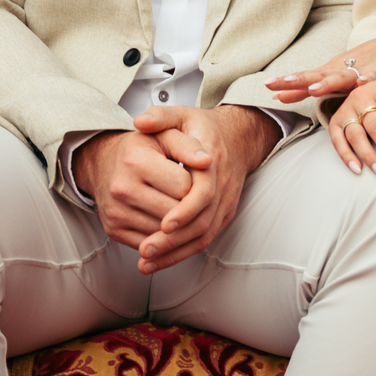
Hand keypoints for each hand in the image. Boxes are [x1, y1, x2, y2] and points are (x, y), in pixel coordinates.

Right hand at [73, 127, 205, 255]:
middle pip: (175, 212)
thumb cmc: (143, 148)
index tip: (192, 177)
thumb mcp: (165, 136)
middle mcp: (122, 188)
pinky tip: (163, 220)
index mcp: (136, 161)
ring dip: (177, 225)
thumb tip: (207, 161)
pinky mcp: (114, 231)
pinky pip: (151, 245)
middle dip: (188, 206)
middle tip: (188, 195)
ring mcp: (116, 212)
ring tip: (177, 205)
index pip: (184, 186)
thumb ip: (188, 145)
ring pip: (164, 233)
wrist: (104, 164)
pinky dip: (162, 237)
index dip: (195, 183)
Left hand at [128, 104, 279, 273]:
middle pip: (203, 221)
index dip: (185, 210)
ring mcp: (225, 203)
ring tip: (147, 261)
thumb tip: (139, 121)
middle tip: (147, 249)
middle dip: (174, 239)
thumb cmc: (203, 128)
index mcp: (213, 160)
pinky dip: (182, 252)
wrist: (236, 137)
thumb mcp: (182, 115)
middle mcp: (223, 185)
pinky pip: (204, 239)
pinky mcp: (222, 215)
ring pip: (204, 235)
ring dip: (176, 251)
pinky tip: (159, 261)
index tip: (163, 224)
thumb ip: (161, 116)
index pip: (203, 192)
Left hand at [266, 29, 375, 103]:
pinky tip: (362, 83)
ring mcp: (360, 69)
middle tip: (281, 83)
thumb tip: (278, 97)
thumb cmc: (361, 65)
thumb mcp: (331, 77)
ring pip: (341, 77)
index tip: (266, 86)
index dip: (286, 82)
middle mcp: (340, 69)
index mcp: (328, 72)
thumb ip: (306, 89)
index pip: (303, 78)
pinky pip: (373, 77)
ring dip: (328, 82)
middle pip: (316, 76)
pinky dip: (367, 79)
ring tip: (315, 89)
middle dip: (299, 80)